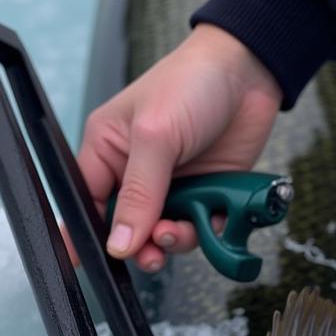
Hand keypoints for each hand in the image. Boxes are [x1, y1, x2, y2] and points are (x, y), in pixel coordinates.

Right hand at [72, 24, 280, 270]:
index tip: (87, 264)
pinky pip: (204, 226)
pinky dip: (210, 230)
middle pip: (129, 228)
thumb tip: (119, 242)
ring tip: (181, 231)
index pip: (86, 202)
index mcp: (108, 151)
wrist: (250, 71)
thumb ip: (137, 192)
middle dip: (139, 245)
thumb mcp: (155, 135)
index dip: (86, 235)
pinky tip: (216, 218)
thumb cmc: (191, 83)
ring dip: (175, 241)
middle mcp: (139, 172)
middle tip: (152, 253)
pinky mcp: (209, 192)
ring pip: (167, 233)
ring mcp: (176, 184)